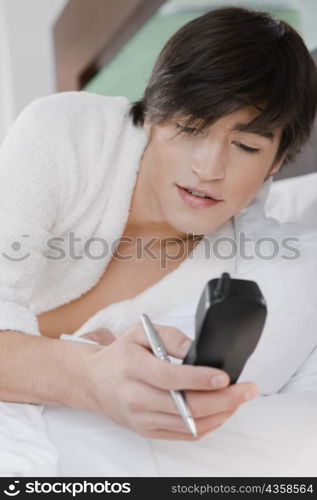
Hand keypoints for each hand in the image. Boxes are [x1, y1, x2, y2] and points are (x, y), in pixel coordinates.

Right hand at [82, 323, 259, 440]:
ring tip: (239, 399)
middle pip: (184, 406)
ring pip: (188, 424)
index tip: (224, 376)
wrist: (95, 381)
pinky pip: (183, 434)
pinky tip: (221, 412)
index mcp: (132, 367)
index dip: (199, 379)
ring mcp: (141, 418)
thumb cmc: (121, 355)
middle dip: (222, 400)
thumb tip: (198, 350)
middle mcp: (135, 396)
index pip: (169, 377)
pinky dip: (207, 425)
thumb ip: (171, 337)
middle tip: (247, 390)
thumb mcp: (141, 333)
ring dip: (220, 414)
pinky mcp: (147, 431)